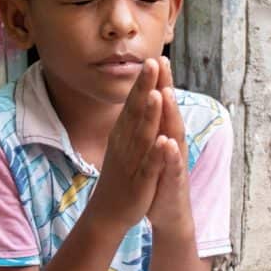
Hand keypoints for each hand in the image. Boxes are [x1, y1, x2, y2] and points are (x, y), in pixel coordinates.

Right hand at [86, 60, 170, 231]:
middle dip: (145, 87)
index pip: (134, 102)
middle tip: (153, 62)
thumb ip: (132, 121)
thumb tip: (139, 98)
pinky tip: (162, 141)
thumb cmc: (120, 175)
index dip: (143, 82)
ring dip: (150, 114)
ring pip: (142, 135)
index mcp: (124, 134)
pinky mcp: (139, 181)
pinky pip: (148, 165)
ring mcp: (132, 161)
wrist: (107, 212)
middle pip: (136, 111)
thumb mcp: (124, 144)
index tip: (153, 58)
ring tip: (157, 93)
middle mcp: (125, 143)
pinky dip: (155, 153)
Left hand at [147, 57, 192, 233]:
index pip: (161, 106)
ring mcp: (174, 163)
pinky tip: (167, 144)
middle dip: (167, 87)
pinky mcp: (173, 183)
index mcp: (164, 135)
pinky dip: (169, 156)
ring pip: (173, 135)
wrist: (168, 212)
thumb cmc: (159, 176)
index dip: (158, 82)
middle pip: (170, 112)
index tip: (153, 57)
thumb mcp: (153, 148)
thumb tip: (151, 103)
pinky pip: (171, 168)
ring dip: (171, 114)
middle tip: (162, 61)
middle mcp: (172, 144)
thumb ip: (154, 126)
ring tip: (166, 93)